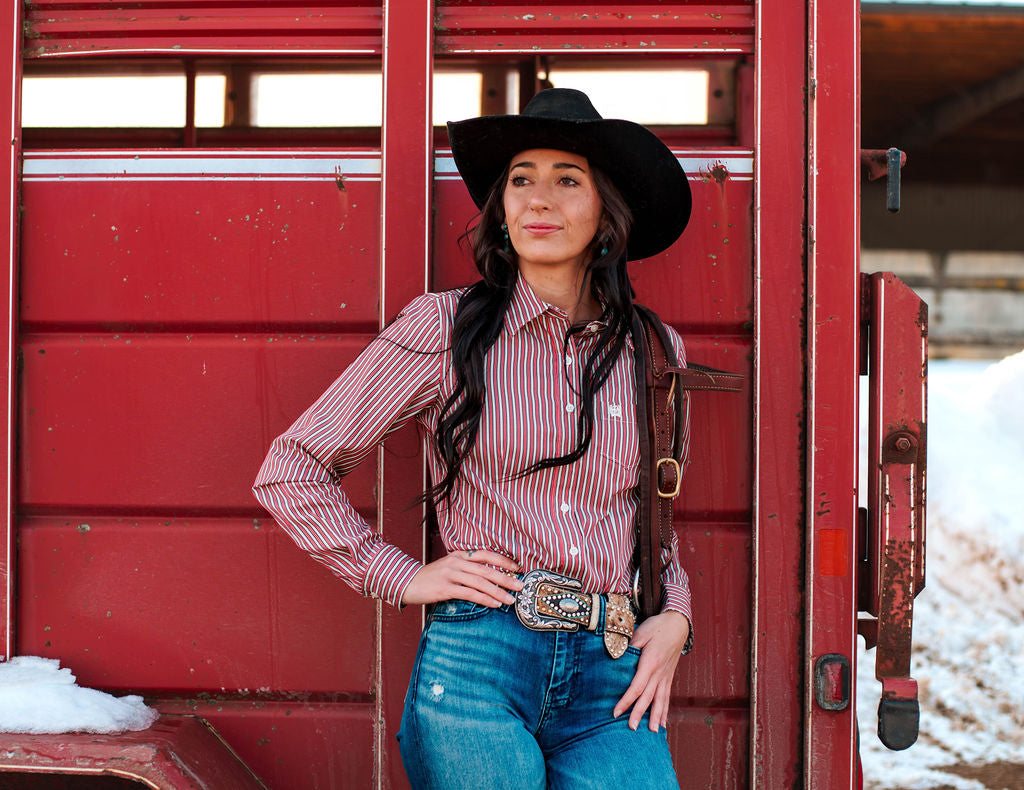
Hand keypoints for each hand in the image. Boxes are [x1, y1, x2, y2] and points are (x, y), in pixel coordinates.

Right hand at [401, 550, 522, 606]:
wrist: (408, 583)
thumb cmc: (432, 577)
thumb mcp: (450, 567)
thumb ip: (467, 568)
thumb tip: (490, 577)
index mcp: (459, 554)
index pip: (486, 554)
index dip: (503, 560)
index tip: (517, 568)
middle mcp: (456, 562)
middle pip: (486, 569)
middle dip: (506, 578)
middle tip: (520, 586)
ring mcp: (450, 574)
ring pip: (480, 582)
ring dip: (498, 591)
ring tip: (510, 600)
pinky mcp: (445, 588)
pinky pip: (469, 593)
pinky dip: (484, 599)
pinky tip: (494, 604)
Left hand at [613, 610, 689, 731]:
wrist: (677, 624)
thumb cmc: (657, 627)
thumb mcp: (641, 632)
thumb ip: (629, 646)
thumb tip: (617, 659)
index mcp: (650, 663)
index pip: (636, 686)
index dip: (626, 701)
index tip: (616, 712)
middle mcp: (659, 673)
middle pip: (648, 697)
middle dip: (639, 714)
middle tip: (631, 728)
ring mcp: (665, 676)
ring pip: (660, 700)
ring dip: (655, 716)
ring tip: (651, 732)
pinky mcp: (669, 677)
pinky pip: (667, 696)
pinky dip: (665, 711)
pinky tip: (663, 724)